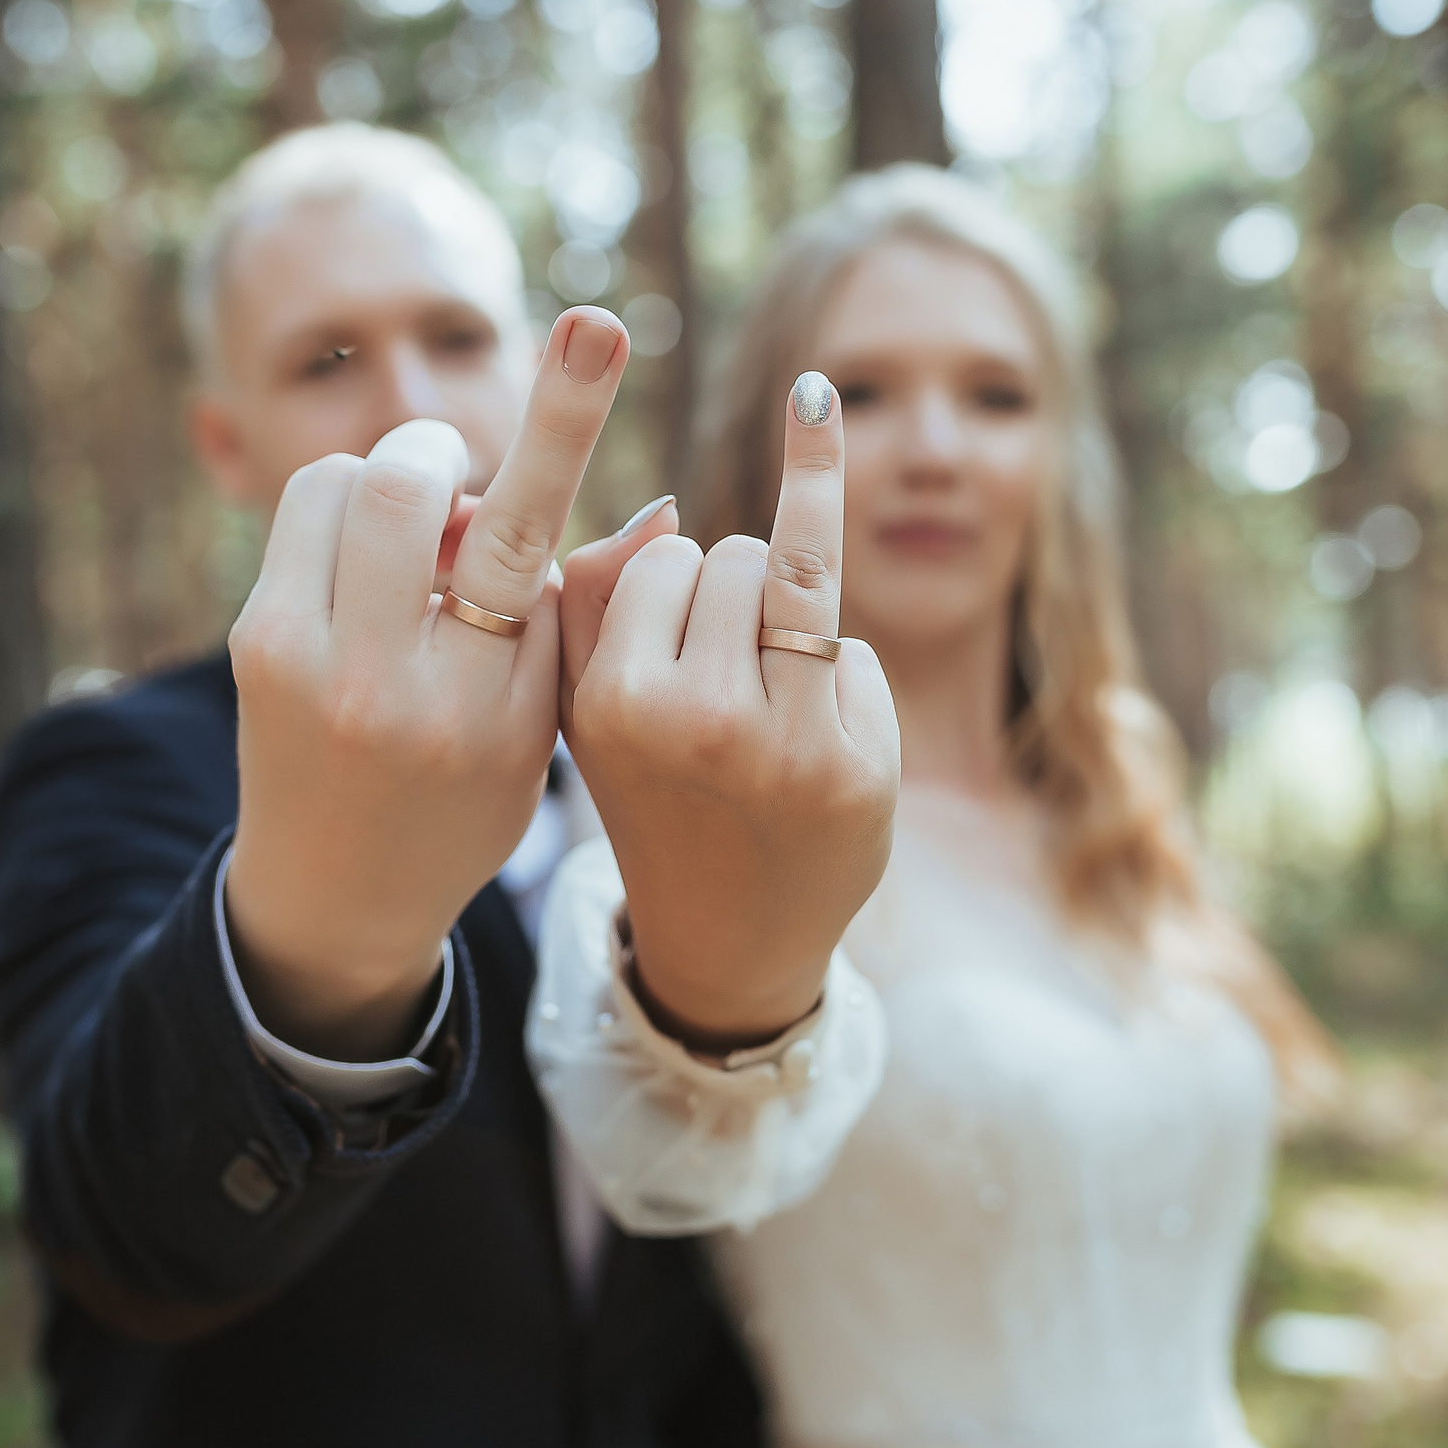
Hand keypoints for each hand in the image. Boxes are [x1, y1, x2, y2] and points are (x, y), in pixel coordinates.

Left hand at [225, 309, 628, 1057]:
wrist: (335, 891)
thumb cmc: (465, 794)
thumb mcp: (543, 723)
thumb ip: (585, 611)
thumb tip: (667, 508)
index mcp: (483, 709)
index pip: (523, 538)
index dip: (564, 423)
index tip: (595, 327)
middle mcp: (388, 684)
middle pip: (407, 481)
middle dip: (442, 457)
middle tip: (460, 500)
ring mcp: (306, 660)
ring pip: (349, 478)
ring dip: (395, 481)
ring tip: (417, 548)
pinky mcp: (254, 639)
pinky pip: (307, 505)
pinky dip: (347, 507)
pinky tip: (370, 570)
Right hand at [560, 372, 898, 1045]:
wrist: (727, 938)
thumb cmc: (654, 794)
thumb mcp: (588, 704)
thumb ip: (593, 592)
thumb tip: (668, 508)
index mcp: (616, 702)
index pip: (668, 555)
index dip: (673, 588)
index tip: (667, 646)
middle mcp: (699, 721)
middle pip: (739, 554)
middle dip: (734, 593)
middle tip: (722, 677)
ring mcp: (787, 746)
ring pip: (802, 575)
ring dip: (787, 613)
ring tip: (767, 683)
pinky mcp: (859, 768)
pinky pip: (857, 651)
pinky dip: (840, 678)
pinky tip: (814, 738)